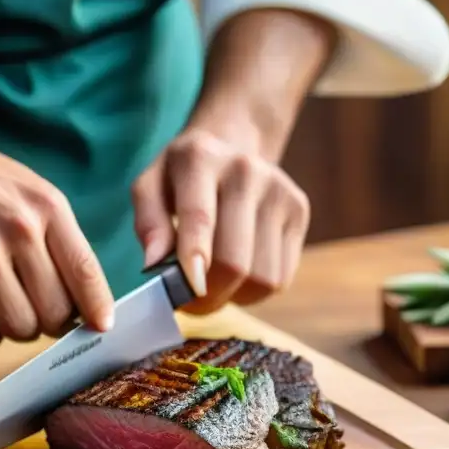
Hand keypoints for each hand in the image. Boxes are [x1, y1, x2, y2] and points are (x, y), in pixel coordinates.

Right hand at [0, 137, 113, 348]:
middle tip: (22, 302)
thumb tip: (98, 315)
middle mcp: (0, 241)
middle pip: (43, 322)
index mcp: (39, 214)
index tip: (98, 327)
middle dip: (38, 321)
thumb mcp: (35, 196)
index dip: (95, 310)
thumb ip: (69, 248)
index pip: (84, 277)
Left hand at [132, 127, 310, 314]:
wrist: (232, 148)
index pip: (199, 217)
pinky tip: (241, 270)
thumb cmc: (181, 179)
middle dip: (210, 294)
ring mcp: (279, 190)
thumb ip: (148, 224)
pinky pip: (281, 277)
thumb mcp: (150, 188)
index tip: (191, 288)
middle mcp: (246, 170)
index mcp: (200, 158)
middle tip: (191, 300)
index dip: (194, 257)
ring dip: (234, 294)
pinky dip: (256, 289)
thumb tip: (154, 263)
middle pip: (234, 261)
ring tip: (216, 280)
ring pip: (262, 277)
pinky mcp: (299, 210)